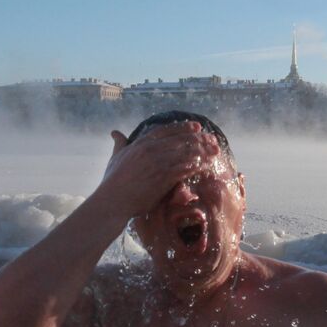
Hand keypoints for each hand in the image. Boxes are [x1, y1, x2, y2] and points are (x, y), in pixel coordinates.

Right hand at [96, 121, 222, 220]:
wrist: (114, 200)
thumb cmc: (112, 181)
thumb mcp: (116, 157)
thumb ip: (119, 144)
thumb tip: (115, 132)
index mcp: (142, 143)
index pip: (167, 130)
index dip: (184, 127)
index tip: (197, 127)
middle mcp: (152, 150)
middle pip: (182, 140)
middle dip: (200, 140)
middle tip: (212, 140)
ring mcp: (159, 163)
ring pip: (187, 154)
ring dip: (203, 153)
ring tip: (214, 153)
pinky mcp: (164, 178)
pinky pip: (186, 169)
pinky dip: (197, 166)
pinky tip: (205, 166)